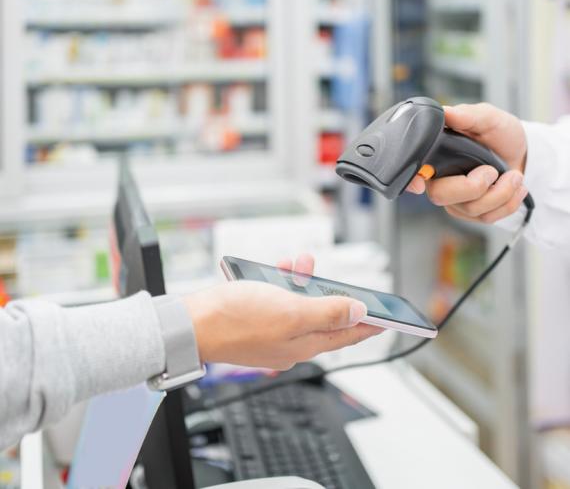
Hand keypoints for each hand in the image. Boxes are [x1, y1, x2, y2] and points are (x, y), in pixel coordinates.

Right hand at [185, 254, 382, 369]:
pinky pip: (279, 298)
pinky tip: (278, 269)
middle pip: (325, 316)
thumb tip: (358, 312)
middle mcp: (292, 340)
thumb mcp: (291, 312)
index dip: (370, 325)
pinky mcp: (258, 318)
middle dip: (331, 293)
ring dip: (304, 281)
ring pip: (300, 302)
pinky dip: (282, 282)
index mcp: (305, 344)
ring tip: (300, 264)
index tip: (389, 319)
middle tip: (337, 281)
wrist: (192, 323)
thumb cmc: (236, 319)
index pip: (347, 335)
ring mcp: (274, 330)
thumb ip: (327, 313)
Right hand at [407, 103, 528, 223]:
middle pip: (441, 196)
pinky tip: (515, 188)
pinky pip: (486, 218)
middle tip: (492, 171)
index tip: (419, 185)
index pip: (412, 171)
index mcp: (436, 156)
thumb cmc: (499, 134)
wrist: (521, 153)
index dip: (411, 181)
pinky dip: (508, 203)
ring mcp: (455, 199)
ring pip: (470, 209)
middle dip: (474, 187)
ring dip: (501, 193)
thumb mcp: (487, 117)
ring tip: (514, 176)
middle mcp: (440, 180)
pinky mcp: (471, 213)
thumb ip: (467, 115)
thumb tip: (446, 112)